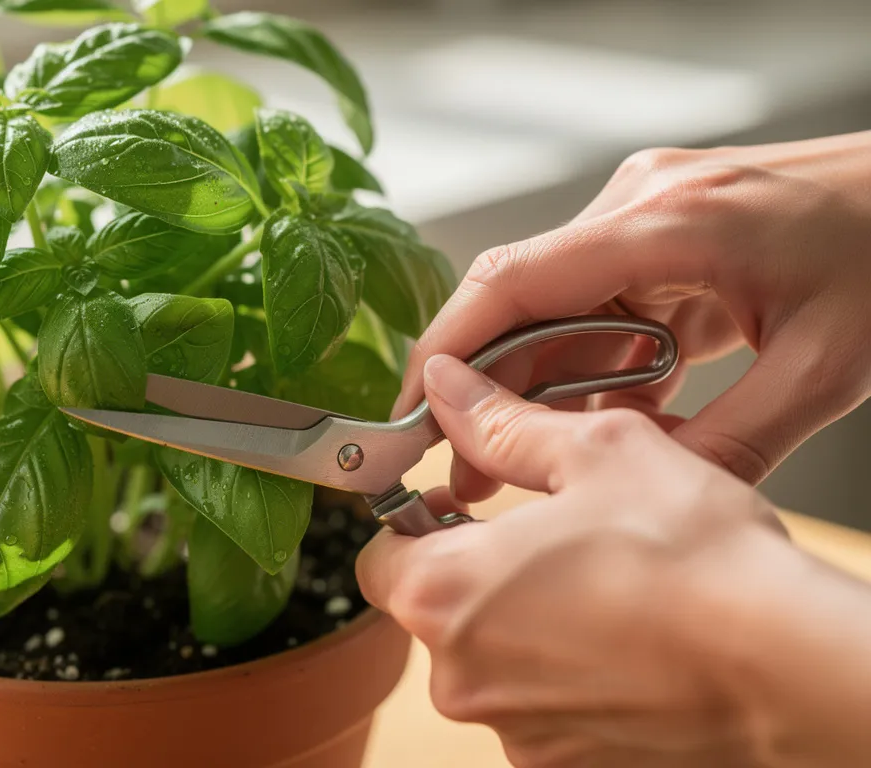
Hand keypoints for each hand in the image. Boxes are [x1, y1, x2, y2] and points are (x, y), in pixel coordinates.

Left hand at [359, 355, 870, 767]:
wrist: (791, 666)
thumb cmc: (696, 560)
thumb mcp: (596, 453)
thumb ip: (501, 423)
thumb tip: (445, 386)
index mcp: (445, 594)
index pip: (376, 558)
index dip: (410, 525)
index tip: (452, 508)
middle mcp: (462, 678)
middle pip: (437, 613)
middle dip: (479, 573)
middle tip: (548, 538)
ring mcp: (513, 733)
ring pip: (494, 663)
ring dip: (528, 626)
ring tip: (606, 589)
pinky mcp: (565, 767)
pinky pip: (542, 710)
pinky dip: (569, 678)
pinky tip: (629, 644)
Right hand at [394, 132, 870, 501]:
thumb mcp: (826, 367)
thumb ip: (729, 442)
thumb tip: (649, 507)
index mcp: (666, 222)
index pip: (511, 282)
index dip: (444, 348)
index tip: (408, 412)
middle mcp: (640, 205)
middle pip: (520, 301)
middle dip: (487, 389)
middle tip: (469, 471)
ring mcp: (650, 212)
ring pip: (558, 308)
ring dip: (542, 383)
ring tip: (525, 463)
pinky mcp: (666, 230)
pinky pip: (603, 303)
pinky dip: (596, 362)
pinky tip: (607, 417)